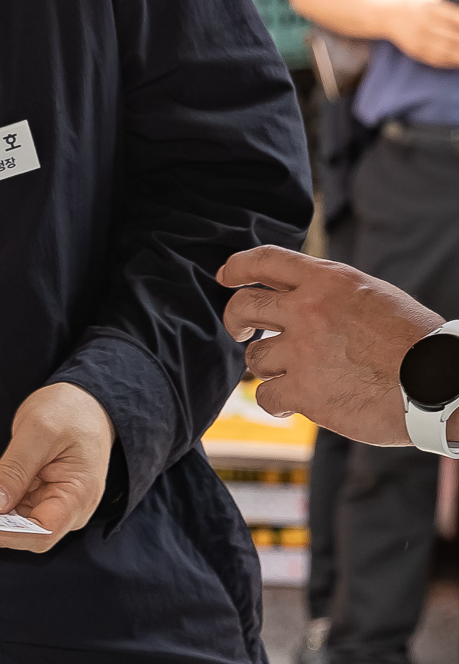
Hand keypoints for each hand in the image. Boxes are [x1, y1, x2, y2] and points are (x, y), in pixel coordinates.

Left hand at [0, 382, 113, 551]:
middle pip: (25, 535)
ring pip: (15, 526)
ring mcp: (54, 504)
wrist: (86, 403)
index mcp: (78, 495)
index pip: (42, 532)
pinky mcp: (40, 497)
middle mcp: (69, 509)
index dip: (5, 533)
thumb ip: (15, 468)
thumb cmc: (72, 411)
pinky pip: (13, 511)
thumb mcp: (39, 431)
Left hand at [219, 244, 441, 445]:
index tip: (226, 276)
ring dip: (270, 368)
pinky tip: (295, 403)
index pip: (266, 260)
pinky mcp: (304, 391)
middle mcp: (309, 310)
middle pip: (243, 307)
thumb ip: (333, 295)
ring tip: (298, 374)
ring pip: (255, 358)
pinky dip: (278, 402)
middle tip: (243, 331)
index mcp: (330, 281)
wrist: (439, 384)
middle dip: (236, 320)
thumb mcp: (375, 297)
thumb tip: (297, 296)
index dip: (237, 266)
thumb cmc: (416, 343)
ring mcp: (303, 351)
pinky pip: (266, 396)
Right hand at [381, 0, 458, 69]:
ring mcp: (418, 39)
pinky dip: (448, 61)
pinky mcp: (414, 49)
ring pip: (447, 50)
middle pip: (455, 37)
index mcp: (429, 7)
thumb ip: (443, 1)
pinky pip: (434, 58)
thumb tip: (457, 16)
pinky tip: (457, 61)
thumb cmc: (407, 0)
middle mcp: (424, 24)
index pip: (457, 19)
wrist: (380, 12)